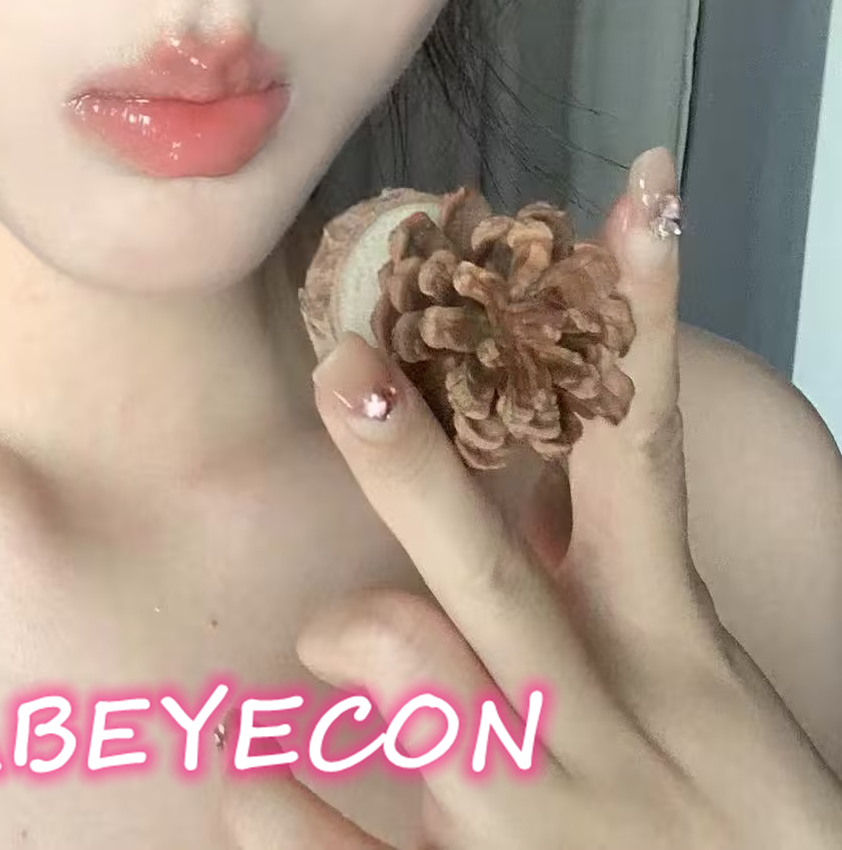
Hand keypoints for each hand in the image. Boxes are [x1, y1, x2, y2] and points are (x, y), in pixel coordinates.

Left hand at [221, 148, 841, 848]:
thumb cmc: (733, 846)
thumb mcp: (707, 705)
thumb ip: (623, 590)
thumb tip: (543, 488)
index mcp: (669, 654)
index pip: (640, 454)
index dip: (640, 319)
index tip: (634, 196)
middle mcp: (599, 724)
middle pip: (486, 561)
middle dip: (409, 462)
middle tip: (345, 370)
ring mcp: (532, 828)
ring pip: (411, 671)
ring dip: (355, 633)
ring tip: (330, 637)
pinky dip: (277, 815)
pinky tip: (248, 788)